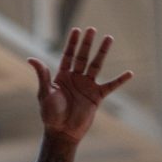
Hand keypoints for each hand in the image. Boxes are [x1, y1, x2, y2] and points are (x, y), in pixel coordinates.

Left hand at [28, 27, 132, 143]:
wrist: (62, 131)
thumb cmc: (50, 114)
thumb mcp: (45, 93)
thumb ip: (43, 75)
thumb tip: (31, 58)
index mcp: (62, 77)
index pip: (68, 56)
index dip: (72, 43)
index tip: (76, 30)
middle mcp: (75, 79)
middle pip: (82, 57)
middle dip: (87, 43)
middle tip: (92, 29)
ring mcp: (87, 86)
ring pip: (96, 65)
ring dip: (102, 52)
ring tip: (109, 38)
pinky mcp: (97, 97)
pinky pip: (111, 86)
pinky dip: (120, 80)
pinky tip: (129, 73)